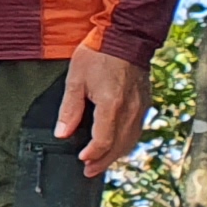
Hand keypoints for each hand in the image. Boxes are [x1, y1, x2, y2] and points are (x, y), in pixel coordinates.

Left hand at [54, 47, 149, 177]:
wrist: (127, 35)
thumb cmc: (99, 53)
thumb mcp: (76, 78)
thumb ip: (69, 109)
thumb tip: (62, 133)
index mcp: (111, 104)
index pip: (103, 140)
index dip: (92, 154)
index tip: (81, 159)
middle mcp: (130, 109)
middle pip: (118, 146)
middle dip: (103, 161)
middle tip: (88, 171)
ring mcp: (140, 107)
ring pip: (130, 141)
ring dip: (115, 155)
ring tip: (100, 162)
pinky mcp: (145, 102)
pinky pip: (137, 130)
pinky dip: (126, 143)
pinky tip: (116, 145)